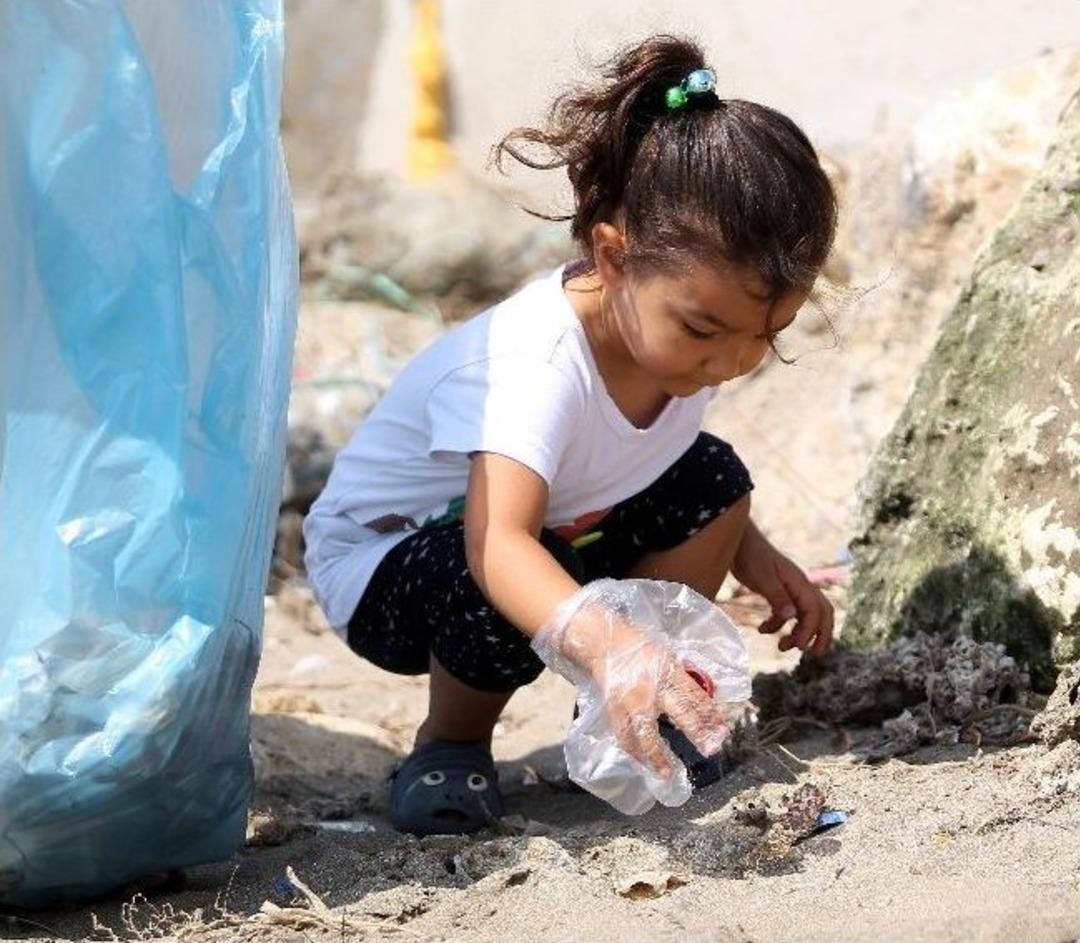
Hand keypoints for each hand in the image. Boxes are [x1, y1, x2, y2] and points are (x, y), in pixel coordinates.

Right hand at [560, 612, 729, 778]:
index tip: (722, 731)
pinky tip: (644, 764)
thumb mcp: (666, 656)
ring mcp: (629, 701)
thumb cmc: (638, 648)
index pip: (693, 695)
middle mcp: (649, 687)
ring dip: (657, 756)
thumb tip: (702, 702)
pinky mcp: (613, 710)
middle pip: (677, 713)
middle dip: (696, 732)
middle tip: (710, 749)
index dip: (709, 714)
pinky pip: (624, 736)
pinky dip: (634, 752)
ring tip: (668, 774)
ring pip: (644, 733)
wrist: (603, 643)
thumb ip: (681, 678)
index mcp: (666, 670)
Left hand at [732, 524, 833, 657]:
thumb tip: (792, 616)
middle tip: (815, 655)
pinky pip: (784, 613)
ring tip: (783, 647)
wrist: (738, 541)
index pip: (815, 610)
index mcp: (799, 582)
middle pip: (821, 613)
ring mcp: (789, 589)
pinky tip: (762, 630)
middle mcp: (799, 586)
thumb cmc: (750, 556)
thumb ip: (777, 597)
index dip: (810, 630)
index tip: (798, 646)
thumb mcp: (762, 577)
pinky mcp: (776, 592)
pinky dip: (777, 625)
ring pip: (804, 615)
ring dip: (798, 633)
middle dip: (821, 635)